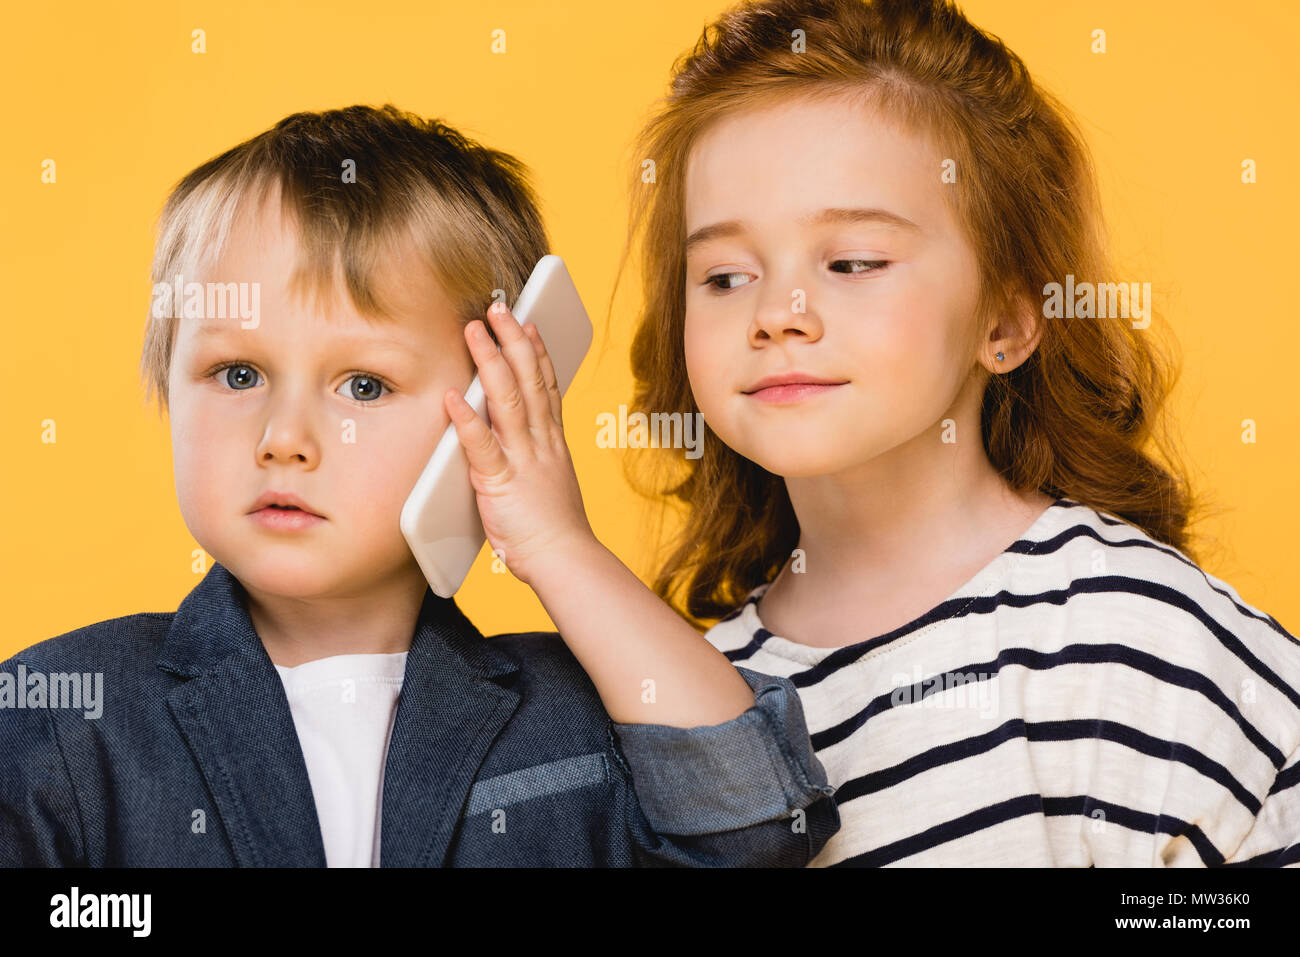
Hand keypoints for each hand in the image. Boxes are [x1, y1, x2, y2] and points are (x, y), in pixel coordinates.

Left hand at [443, 300, 595, 586]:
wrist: (565, 560)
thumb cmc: (554, 531)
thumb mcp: (549, 482)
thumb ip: (534, 457)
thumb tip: (517, 444)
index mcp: (552, 443)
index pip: (545, 386)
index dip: (536, 351)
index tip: (528, 323)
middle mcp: (541, 443)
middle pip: (528, 380)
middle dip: (512, 340)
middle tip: (498, 307)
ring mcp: (523, 460)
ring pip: (507, 400)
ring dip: (490, 362)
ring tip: (474, 331)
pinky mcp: (502, 484)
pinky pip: (482, 446)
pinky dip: (467, 419)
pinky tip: (453, 396)